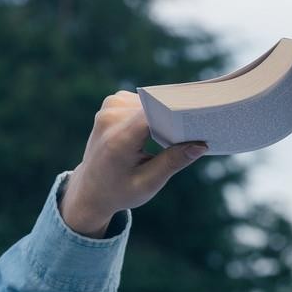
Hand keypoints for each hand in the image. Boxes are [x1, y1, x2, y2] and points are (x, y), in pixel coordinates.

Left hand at [60, 91, 205, 236]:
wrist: (90, 189)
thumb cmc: (120, 191)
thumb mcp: (148, 183)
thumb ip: (173, 162)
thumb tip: (201, 145)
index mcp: (118, 141)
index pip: (152, 115)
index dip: (177, 114)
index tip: (200, 119)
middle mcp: (110, 119)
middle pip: (153, 106)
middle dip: (175, 117)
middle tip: (197, 129)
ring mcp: (109, 108)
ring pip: (150, 102)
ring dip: (164, 114)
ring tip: (177, 133)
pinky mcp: (112, 103)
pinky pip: (142, 101)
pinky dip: (153, 112)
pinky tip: (157, 128)